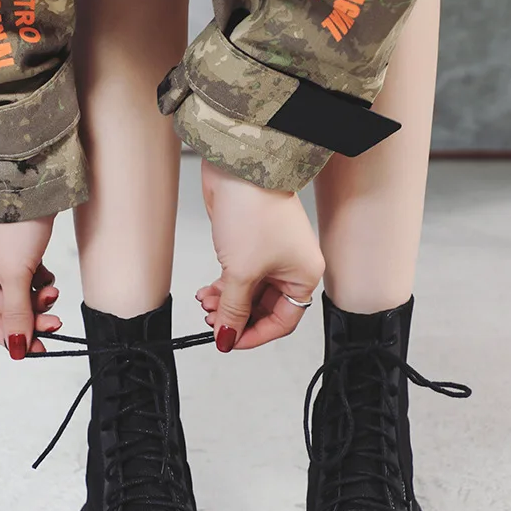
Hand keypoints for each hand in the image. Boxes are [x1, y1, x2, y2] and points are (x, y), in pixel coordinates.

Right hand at [0, 212, 60, 358]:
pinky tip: (48, 276)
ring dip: (38, 300)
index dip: (8, 335)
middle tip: (55, 322)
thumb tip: (17, 348)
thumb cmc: (15, 226)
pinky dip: (40, 283)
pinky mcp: (16, 252)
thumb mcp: (16, 275)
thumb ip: (18, 314)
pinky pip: (28, 280)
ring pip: (19, 296)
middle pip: (5, 309)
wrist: (34, 186)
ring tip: (52, 291)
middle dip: (30, 316)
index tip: (34, 348)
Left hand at [197, 161, 324, 351]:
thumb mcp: (241, 272)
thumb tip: (228, 335)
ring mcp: (270, 256)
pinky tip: (207, 292)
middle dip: (236, 317)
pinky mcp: (250, 245)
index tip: (230, 341)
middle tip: (214, 322)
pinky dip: (222, 288)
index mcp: (304, 275)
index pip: (283, 321)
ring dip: (226, 303)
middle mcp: (291, 267)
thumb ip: (233, 309)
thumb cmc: (255, 210)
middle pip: (263, 309)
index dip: (254, 335)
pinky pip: (238, 278)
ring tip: (206, 305)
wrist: (240, 169)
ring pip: (248, 294)